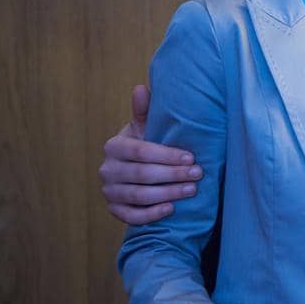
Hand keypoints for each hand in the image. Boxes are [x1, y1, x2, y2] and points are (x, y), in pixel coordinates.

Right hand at [98, 84, 200, 224]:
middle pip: (141, 174)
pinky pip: (131, 216)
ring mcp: (109, 191)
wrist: (136, 171)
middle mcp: (107, 169)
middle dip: (172, 175)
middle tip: (197, 174)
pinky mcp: (114, 209)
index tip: (191, 157)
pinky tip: (171, 209)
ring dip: (167, 194)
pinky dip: (151, 214)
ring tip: (191, 190)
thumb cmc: (146, 145)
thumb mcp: (146, 128)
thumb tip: (140, 88)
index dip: (166, 155)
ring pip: (138, 196)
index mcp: (114, 146)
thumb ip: (144, 111)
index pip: (141, 151)